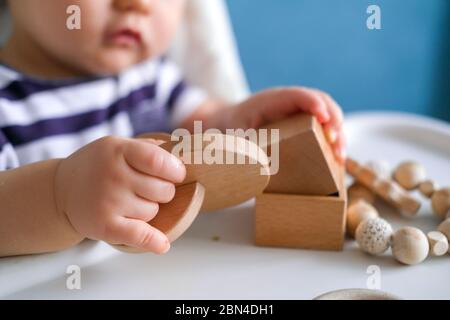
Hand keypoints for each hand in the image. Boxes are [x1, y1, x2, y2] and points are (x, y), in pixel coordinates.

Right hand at [54, 136, 185, 253]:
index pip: (158, 161)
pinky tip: (162, 244)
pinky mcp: (105, 226)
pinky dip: (154, 242)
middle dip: (163, 191)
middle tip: (149, 189)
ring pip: (153, 211)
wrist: (62, 190)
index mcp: (119, 150)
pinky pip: (139, 235)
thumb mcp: (118, 146)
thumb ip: (148, 148)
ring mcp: (108, 202)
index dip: (175, 170)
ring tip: (131, 202)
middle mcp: (113, 175)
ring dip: (149, 208)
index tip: (176, 174)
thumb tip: (180, 153)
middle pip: (162, 190)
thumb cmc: (99, 166)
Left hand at [227, 87, 345, 162]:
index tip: (323, 118)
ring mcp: (300, 110)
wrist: (230, 122)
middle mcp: (291, 102)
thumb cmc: (233, 128)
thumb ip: (246, 144)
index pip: (297, 95)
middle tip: (335, 142)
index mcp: (272, 100)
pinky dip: (334, 139)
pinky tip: (338, 157)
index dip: (313, 103)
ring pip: (328, 113)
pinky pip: (325, 126)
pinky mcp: (305, 122)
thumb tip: (259, 161)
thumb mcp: (235, 135)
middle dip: (333, 120)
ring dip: (338, 133)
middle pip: (321, 101)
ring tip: (340, 155)